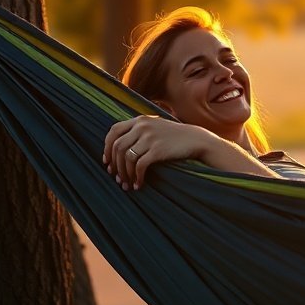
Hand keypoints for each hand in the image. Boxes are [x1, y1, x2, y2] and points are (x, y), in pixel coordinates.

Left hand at [103, 115, 278, 188]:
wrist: (198, 140)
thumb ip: (140, 131)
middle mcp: (142, 126)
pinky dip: (136, 177)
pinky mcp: (157, 150)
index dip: (106, 147)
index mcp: (140, 120)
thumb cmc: (177, 137)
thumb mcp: (157, 127)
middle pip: (117, 146)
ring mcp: (149, 137)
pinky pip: (138, 166)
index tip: (107, 161)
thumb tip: (121, 146)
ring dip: (124, 174)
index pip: (113, 131)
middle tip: (116, 178)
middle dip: (114, 165)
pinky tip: (139, 184)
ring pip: (125, 158)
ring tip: (127, 184)